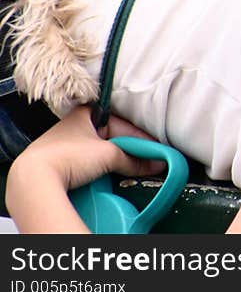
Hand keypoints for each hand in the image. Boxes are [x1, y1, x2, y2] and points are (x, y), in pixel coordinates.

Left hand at [12, 106, 163, 191]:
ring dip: (117, 159)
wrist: (35, 178)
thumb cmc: (65, 155)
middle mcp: (75, 126)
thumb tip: (155, 164)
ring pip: (102, 150)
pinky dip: (103, 168)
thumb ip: (134, 159)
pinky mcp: (62, 162)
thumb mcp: (109, 154)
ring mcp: (68, 145)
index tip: (153, 146)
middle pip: (113, 136)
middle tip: (146, 158)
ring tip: (130, 168)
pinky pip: (91, 162)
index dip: (139, 134)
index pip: (122, 121)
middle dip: (129, 148)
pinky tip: (110, 175)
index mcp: (85, 113)